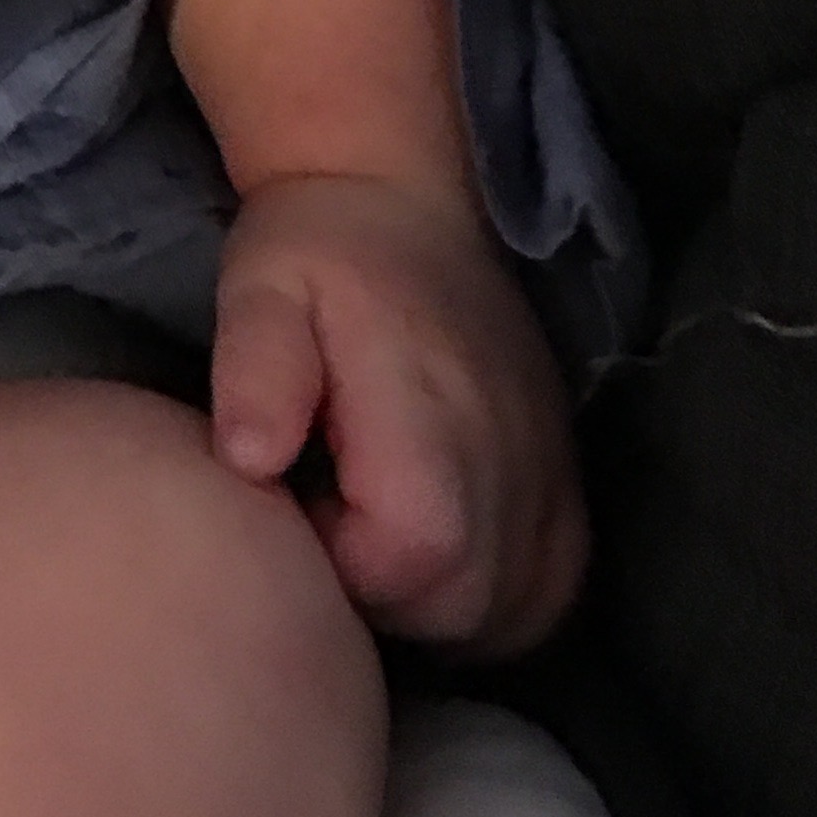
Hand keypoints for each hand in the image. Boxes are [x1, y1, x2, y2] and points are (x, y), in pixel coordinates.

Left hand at [210, 172, 586, 655]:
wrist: (404, 201)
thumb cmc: (316, 249)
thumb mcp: (261, 288)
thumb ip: (256, 372)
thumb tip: (251, 461)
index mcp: (434, 417)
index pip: (410, 565)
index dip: (338, 564)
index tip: (300, 503)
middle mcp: (513, 459)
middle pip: (463, 609)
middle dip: (381, 598)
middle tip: (327, 515)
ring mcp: (551, 475)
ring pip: (510, 615)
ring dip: (433, 605)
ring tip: (370, 530)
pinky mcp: (565, 482)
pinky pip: (549, 589)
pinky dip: (493, 600)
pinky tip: (430, 554)